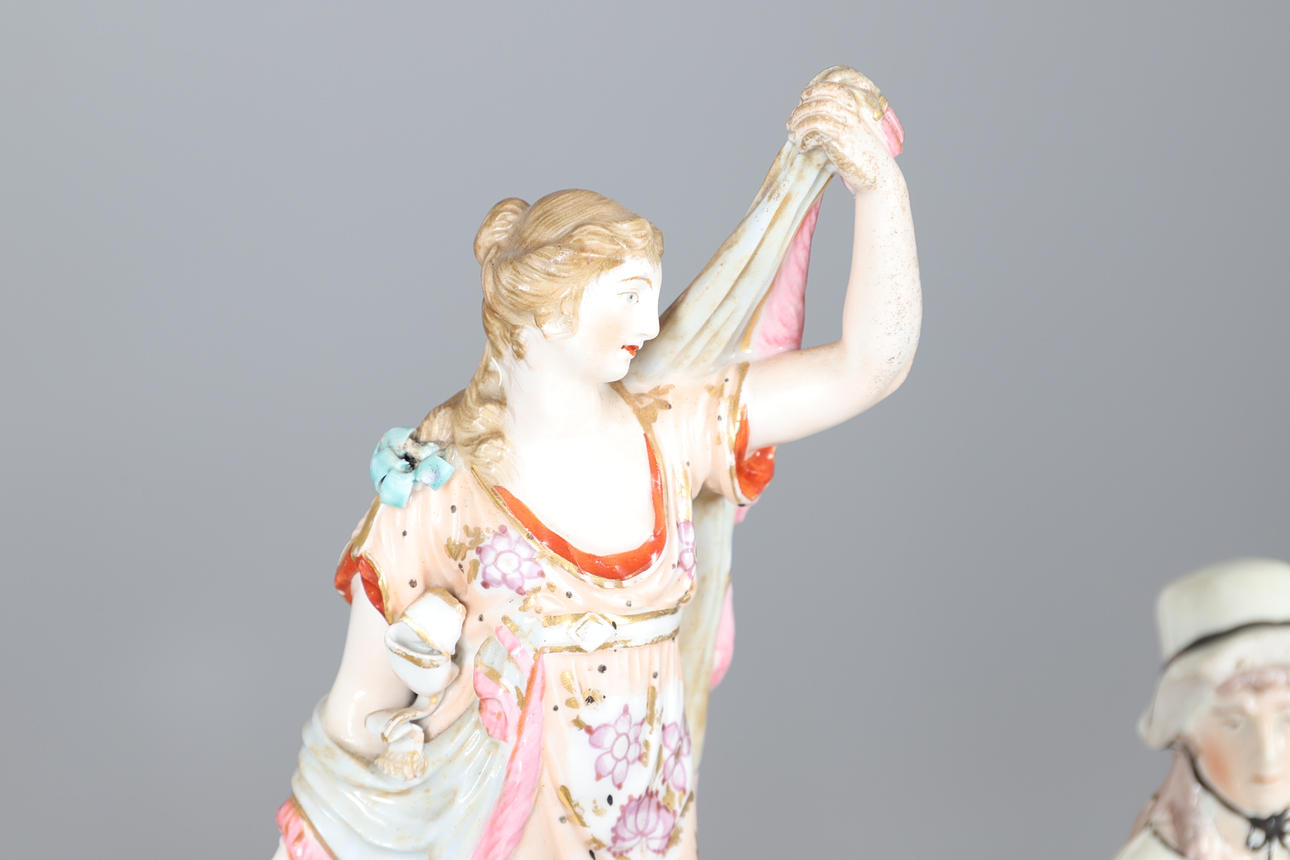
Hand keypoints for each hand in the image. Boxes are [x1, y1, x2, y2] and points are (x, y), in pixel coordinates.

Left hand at [787, 66, 905, 193]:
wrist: (879, 176)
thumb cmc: (863, 155)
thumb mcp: (855, 130)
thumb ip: (840, 117)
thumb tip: (810, 110)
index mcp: (860, 103)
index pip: (833, 85)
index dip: (814, 89)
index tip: (802, 99)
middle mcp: (855, 110)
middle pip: (820, 97)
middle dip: (801, 109)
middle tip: (791, 122)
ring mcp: (848, 124)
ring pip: (814, 113)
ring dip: (799, 124)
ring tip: (792, 136)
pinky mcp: (841, 140)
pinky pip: (814, 131)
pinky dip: (804, 139)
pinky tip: (803, 147)